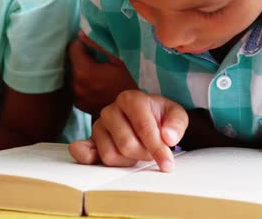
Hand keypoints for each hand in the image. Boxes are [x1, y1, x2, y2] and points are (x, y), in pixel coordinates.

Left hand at [69, 31, 137, 115]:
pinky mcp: (81, 106)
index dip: (83, 43)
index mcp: (84, 72)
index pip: (73, 47)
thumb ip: (98, 44)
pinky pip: (79, 87)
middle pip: (72, 62)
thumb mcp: (120, 59)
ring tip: (101, 72)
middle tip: (101, 58)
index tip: (95, 45)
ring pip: (75, 75)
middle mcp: (76, 86)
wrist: (138, 112)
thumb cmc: (133, 83)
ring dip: (84, 70)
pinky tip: (100, 84)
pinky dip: (85, 82)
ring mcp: (78, 98)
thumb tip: (82, 32)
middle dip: (83, 57)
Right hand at [69, 90, 187, 171]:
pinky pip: (84, 153)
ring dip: (129, 160)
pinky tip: (95, 159)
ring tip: (137, 151)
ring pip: (110, 154)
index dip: (156, 147)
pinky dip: (88, 158)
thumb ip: (176, 124)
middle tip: (152, 151)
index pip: (142, 127)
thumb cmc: (159, 116)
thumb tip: (168, 138)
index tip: (167, 163)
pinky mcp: (91, 140)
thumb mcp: (176, 115)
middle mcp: (111, 110)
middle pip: (126, 144)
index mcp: (131, 99)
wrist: (146, 116)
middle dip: (144, 154)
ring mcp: (98, 125)